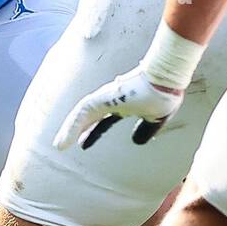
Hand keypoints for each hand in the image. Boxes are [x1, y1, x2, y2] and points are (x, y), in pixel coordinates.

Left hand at [53, 67, 183, 150]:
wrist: (167, 80)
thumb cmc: (165, 93)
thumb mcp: (156, 119)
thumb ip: (146, 130)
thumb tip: (137, 141)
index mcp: (123, 105)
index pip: (103, 121)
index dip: (94, 132)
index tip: (84, 144)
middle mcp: (111, 100)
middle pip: (88, 117)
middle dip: (77, 130)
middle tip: (65, 143)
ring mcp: (106, 97)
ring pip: (81, 114)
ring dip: (69, 129)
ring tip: (59, 145)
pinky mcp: (102, 96)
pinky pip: (82, 112)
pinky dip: (72, 126)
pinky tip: (65, 138)